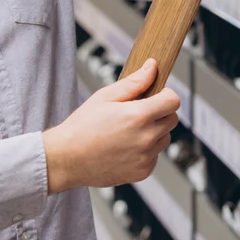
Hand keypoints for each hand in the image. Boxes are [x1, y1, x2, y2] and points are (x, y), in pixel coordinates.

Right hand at [42, 60, 180, 191]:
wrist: (66, 159)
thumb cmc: (82, 126)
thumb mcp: (105, 97)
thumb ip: (134, 82)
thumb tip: (152, 67)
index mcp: (139, 116)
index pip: (173, 101)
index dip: (166, 96)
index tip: (156, 96)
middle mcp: (146, 138)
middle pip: (172, 120)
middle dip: (160, 113)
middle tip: (137, 114)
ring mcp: (145, 157)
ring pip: (164, 139)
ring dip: (154, 133)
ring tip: (128, 132)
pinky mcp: (142, 172)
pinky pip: (154, 157)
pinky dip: (146, 152)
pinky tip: (125, 148)